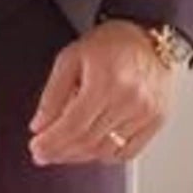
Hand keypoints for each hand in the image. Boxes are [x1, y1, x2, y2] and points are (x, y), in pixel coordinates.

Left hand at [29, 20, 181, 169]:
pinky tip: (91, 148)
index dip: (51, 142)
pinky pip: (127, 153)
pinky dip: (105, 156)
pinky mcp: (157, 120)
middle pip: (88, 141)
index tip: (36, 148)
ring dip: (80, 156)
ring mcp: (146, 113)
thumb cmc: (110, 43)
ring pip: (106, 151)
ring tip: (63, 151)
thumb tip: (39, 126)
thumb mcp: (70, 58)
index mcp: (106, 81)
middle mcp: (130, 100)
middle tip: (43, 154)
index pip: (74, 126)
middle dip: (60, 152)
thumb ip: (52, 94)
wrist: (148, 35)